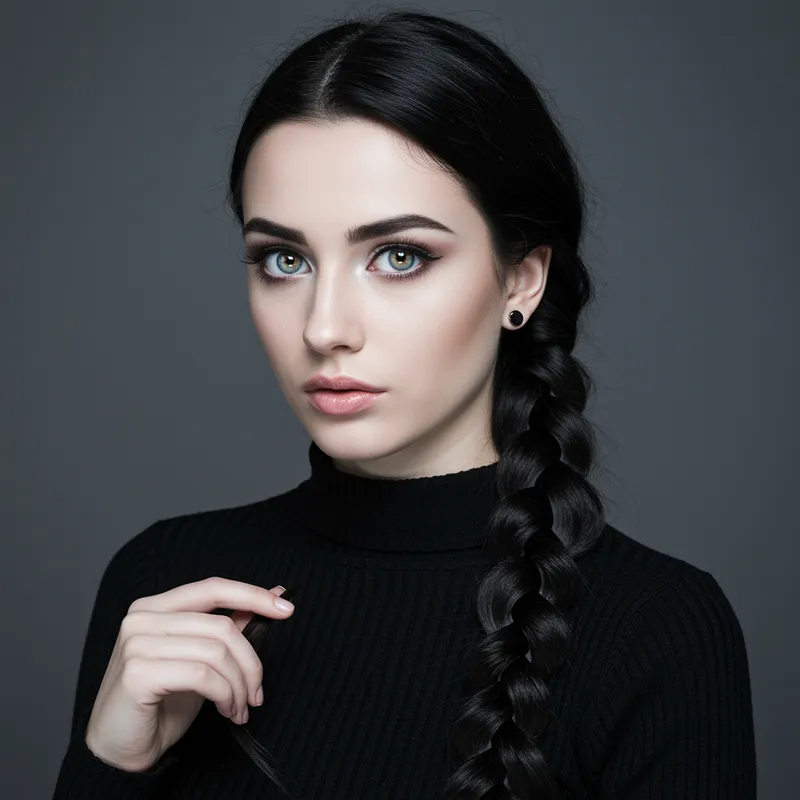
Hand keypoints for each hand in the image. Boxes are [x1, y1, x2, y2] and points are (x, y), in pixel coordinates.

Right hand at [84, 577, 294, 771]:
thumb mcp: (200, 658)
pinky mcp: (138, 673)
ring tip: (241, 707)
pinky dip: (225, 695)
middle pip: (221, 626)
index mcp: (155, 606)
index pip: (213, 588)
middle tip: (257, 693)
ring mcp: (136, 644)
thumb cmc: (161, 702)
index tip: (287, 608)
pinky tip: (226, 711)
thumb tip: (274, 593)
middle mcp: (142, 618)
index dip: (253, 595)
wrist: (121, 749)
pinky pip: (202, 676)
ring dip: (239, 685)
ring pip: (216, 652)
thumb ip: (229, 625)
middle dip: (251, 662)